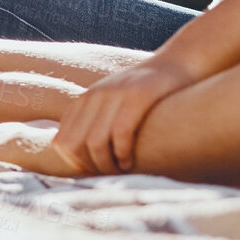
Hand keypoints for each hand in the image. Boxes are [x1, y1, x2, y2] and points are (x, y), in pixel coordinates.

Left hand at [52, 58, 196, 174]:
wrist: (177, 63)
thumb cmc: (147, 94)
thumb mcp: (114, 104)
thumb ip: (97, 123)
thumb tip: (82, 156)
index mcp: (84, 100)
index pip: (62, 140)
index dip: (75, 163)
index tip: (94, 174)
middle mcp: (94, 96)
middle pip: (75, 144)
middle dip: (89, 167)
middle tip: (108, 176)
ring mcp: (114, 95)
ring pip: (95, 142)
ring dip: (106, 165)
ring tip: (120, 171)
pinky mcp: (137, 96)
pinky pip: (120, 133)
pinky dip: (123, 153)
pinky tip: (129, 161)